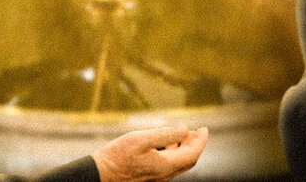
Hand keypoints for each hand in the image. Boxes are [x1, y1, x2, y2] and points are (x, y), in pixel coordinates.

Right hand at [92, 125, 207, 181]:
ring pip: (178, 163)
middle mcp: (164, 175)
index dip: (201, 141)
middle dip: (195, 145)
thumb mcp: (140, 139)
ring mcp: (157, 178)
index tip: (204, 129)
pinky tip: (165, 144)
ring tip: (182, 134)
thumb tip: (184, 129)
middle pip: (188, 160)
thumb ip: (164, 134)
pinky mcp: (150, 177)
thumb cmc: (117, 156)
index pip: (192, 154)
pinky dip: (173, 153)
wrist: (101, 174)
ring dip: (184, 148)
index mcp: (165, 166)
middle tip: (197, 131)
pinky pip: (168, 165)